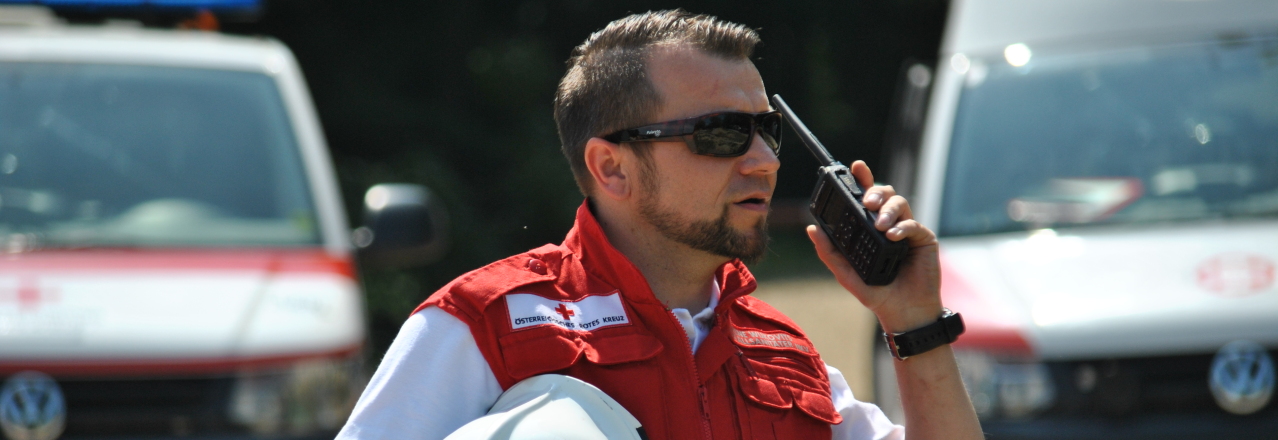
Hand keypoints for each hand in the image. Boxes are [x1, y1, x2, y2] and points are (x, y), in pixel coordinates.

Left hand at [805, 160, 942, 332]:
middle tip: (868, 202)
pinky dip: (903, 227)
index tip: (856, 166)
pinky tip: (894, 236)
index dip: (862, 179)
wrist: (902, 312)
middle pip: (885, 193)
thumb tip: (811, 228)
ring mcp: (907, 230)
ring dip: (888, 210)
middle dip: (876, 191)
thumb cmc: (876, 293)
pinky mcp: (923, 239)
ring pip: (900, 203)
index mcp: (870, 227)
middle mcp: (889, 224)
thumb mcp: (846, 272)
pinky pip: (914, 224)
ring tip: (880, 224)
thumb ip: (828, 251)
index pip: (866, 197)